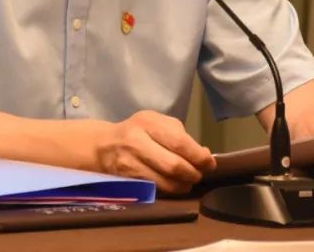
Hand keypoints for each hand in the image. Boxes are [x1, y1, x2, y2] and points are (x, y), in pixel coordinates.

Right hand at [94, 110, 215, 193]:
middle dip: (193, 174)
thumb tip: (204, 154)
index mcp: (147, 123)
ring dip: (183, 186)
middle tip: (200, 175)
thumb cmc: (137, 131)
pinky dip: (169, 190)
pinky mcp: (126, 181)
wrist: (103, 146)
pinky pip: (155, 190)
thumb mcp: (156, 122)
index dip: (198, 156)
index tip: (210, 163)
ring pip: (164, 182)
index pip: (179, 142)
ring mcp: (129, 164)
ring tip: (189, 182)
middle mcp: (136, 142)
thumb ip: (180, 135)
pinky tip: (174, 186)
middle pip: (173, 165)